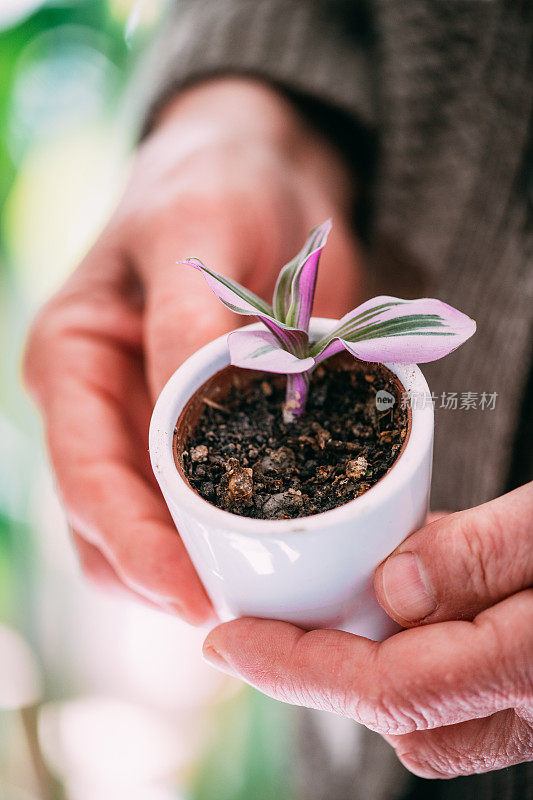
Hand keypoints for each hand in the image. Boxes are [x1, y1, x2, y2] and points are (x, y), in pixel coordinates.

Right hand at [24, 78, 361, 622]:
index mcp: (73, 359)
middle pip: (111, 525)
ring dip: (201, 570)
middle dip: (170, 576)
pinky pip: (208, 502)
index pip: (88, 478)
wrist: (256, 170)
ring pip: (154, 530)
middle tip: (249, 611)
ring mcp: (147, 423)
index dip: (136, 547)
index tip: (196, 597)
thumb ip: (185, 329)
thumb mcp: (195, 236)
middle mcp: (99, 404)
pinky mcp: (199, 430)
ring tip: (267, 595)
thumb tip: (192, 428)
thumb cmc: (213, 186)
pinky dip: (236, 535)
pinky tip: (279, 550)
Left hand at [203, 482, 532, 776]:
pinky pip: (447, 677)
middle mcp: (524, 704)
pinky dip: (405, 642)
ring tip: (324, 598)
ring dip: (361, 657)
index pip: (388, 688)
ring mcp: (527, 699)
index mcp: (528, 667)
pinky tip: (397, 586)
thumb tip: (393, 586)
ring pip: (418, 702)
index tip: (225, 639)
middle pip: (392, 708)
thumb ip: (483, 555)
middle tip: (258, 624)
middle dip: (314, 669)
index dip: (293, 665)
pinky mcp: (525, 674)